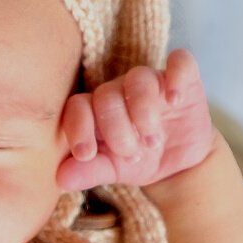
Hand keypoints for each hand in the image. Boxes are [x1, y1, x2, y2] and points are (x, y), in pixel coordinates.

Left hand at [57, 48, 214, 190]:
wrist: (179, 164)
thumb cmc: (138, 162)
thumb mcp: (113, 171)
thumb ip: (88, 171)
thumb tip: (61, 180)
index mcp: (95, 109)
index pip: (78, 106)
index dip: (78, 127)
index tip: (86, 154)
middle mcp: (119, 90)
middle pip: (107, 94)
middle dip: (116, 128)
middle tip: (131, 154)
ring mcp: (151, 81)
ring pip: (139, 78)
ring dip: (143, 110)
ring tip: (152, 142)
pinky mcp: (182, 78)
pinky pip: (180, 62)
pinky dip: (177, 77)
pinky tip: (175, 100)